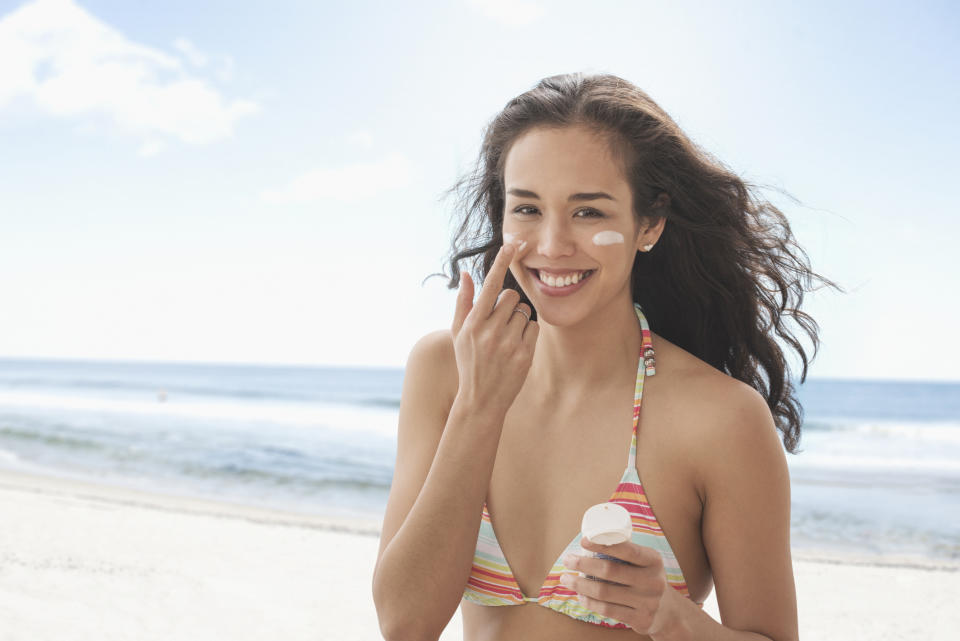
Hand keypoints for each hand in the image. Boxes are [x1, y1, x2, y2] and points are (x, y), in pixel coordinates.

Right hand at [451, 242, 537, 415]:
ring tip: (505, 339)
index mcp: (472, 323)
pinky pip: (534, 327)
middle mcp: (489, 331)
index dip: (502, 262)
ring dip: (518, 320)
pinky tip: (516, 347)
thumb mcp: (458, 333)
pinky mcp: (524, 354)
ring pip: (523, 311)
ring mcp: (508, 344)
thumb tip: (465, 273)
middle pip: (511, 296)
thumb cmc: (469, 362)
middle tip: (500, 323)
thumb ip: (463, 302)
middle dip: (508, 305)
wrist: (480, 400)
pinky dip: (527, 333)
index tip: (513, 243)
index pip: (490, 285)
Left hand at [560, 536, 678, 635]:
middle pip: (610, 571)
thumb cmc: (647, 579)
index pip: (626, 549)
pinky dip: (590, 602)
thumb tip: (590, 538)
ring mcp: (647, 602)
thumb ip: (626, 552)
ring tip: (566, 579)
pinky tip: (580, 596)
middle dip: (583, 565)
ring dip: (580, 585)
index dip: (602, 544)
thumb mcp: (646, 562)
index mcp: (653, 560)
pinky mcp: (640, 620)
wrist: (668, 612)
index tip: (583, 541)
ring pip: (605, 592)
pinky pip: (608, 610)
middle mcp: (653, 581)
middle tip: (567, 560)